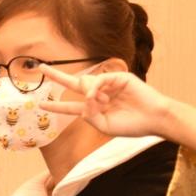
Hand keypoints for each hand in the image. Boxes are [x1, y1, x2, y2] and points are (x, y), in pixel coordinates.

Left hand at [38, 63, 173, 138]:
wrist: (154, 119)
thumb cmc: (133, 125)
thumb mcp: (104, 126)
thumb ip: (89, 116)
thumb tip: (82, 102)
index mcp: (95, 109)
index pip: (71, 107)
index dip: (56, 106)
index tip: (41, 106)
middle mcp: (99, 96)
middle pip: (74, 84)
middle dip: (57, 76)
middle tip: (41, 68)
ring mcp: (109, 86)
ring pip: (86, 83)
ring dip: (88, 94)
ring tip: (100, 103)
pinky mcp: (119, 78)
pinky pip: (99, 80)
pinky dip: (94, 88)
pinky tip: (95, 96)